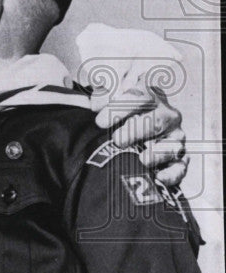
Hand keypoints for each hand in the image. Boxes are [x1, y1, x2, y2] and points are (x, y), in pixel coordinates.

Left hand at [76, 23, 188, 187]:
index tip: (99, 119)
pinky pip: (181, 167)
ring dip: (157, 151)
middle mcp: (166, 115)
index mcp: (147, 96)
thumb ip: (98, 96)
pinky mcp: (178, 159)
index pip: (140, 96)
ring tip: (141, 158)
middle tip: (117, 139)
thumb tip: (92, 101)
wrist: (125, 136)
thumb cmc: (113, 115)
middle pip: (157, 120)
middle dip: (136, 130)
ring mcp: (174, 137)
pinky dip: (172, 173)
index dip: (120, 107)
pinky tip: (158, 177)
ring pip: (173, 143)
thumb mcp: (103, 100)